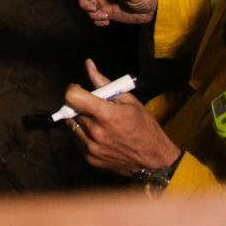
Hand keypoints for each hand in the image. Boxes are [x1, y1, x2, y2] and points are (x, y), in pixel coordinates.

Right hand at [64, 0, 157, 25]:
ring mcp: (103, 2)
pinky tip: (107, 22)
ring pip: (87, 7)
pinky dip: (97, 21)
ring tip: (105, 18)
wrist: (151, 11)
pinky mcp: (106, 13)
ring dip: (92, 14)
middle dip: (84, 3)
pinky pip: (94, 17)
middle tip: (94, 10)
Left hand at [65, 59, 182, 176]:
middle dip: (80, 104)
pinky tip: (98, 133)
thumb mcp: (129, 100)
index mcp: (107, 115)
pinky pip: (77, 139)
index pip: (73, 97)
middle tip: (94, 106)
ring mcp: (91, 147)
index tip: (81, 89)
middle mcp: (95, 132)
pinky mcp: (89, 158)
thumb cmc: (144, 127)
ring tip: (97, 120)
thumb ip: (104, 82)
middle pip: (72, 110)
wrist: (153, 160)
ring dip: (80, 118)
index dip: (74, 90)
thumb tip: (88, 65)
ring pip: (72, 124)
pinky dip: (83, 133)